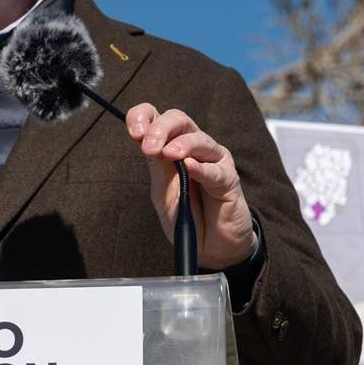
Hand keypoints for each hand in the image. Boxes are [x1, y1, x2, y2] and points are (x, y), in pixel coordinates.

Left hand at [124, 103, 256, 271]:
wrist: (212, 247)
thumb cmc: (187, 217)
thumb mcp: (163, 193)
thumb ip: (156, 168)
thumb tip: (145, 142)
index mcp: (172, 147)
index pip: (157, 117)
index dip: (143, 117)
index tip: (134, 132)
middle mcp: (194, 148)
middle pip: (179, 119)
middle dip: (161, 128)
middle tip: (148, 146)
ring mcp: (213, 161)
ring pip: (199, 139)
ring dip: (181, 144)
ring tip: (168, 154)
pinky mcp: (229, 180)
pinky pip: (215, 170)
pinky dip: (201, 167)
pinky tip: (190, 167)